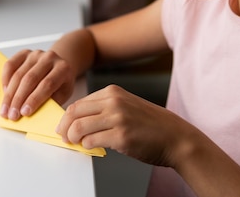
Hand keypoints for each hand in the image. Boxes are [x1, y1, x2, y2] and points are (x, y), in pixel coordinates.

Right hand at [0, 48, 76, 120]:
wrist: (58, 66)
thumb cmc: (60, 84)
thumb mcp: (62, 94)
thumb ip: (50, 102)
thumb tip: (33, 114)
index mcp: (63, 68)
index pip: (47, 84)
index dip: (34, 99)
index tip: (24, 113)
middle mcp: (49, 58)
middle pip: (30, 79)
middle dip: (18, 99)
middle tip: (12, 115)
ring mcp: (35, 54)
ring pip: (18, 74)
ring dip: (10, 94)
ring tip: (5, 109)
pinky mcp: (24, 53)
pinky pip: (10, 65)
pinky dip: (5, 79)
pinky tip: (5, 91)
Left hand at [57, 85, 193, 166]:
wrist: (176, 137)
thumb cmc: (151, 125)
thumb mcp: (126, 106)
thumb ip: (104, 109)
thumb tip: (78, 121)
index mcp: (113, 92)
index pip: (79, 103)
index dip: (67, 117)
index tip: (63, 126)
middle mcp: (114, 102)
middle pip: (74, 112)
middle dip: (64, 127)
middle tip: (63, 136)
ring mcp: (117, 118)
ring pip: (79, 127)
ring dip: (72, 138)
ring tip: (74, 143)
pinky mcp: (121, 136)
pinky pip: (91, 141)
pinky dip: (86, 146)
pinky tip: (90, 147)